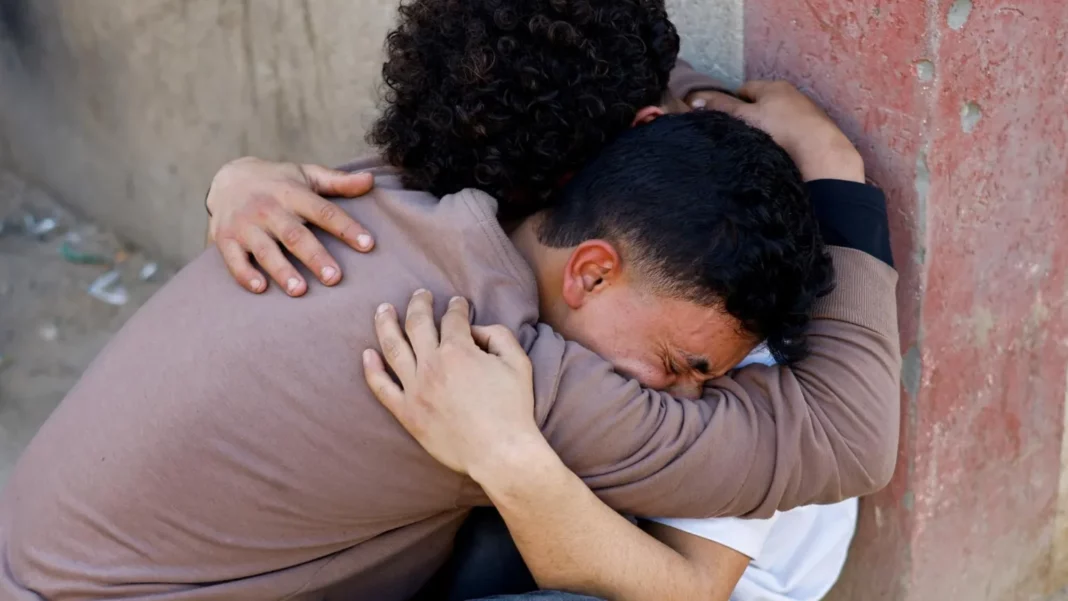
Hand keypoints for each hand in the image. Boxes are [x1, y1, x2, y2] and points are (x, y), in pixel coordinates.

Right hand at [207, 157, 376, 295]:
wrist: (227, 178)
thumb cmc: (278, 182)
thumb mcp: (306, 175)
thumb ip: (338, 182)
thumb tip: (370, 180)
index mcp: (292, 193)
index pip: (323, 211)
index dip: (346, 227)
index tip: (368, 244)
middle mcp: (268, 209)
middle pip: (294, 234)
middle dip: (315, 256)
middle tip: (334, 277)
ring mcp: (245, 225)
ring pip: (265, 250)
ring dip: (282, 270)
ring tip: (300, 291)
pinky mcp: (226, 239)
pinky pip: (234, 259)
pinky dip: (245, 274)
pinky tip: (260, 288)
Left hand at [362, 290, 545, 479]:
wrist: (500, 452)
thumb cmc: (513, 409)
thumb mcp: (518, 362)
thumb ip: (498, 335)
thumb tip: (476, 330)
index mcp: (458, 350)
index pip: (452, 318)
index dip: (456, 307)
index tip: (457, 304)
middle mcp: (431, 364)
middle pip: (417, 323)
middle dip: (418, 303)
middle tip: (420, 294)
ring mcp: (415, 389)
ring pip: (392, 347)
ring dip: (386, 324)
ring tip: (382, 309)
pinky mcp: (407, 413)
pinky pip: (381, 388)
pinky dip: (371, 369)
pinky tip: (366, 354)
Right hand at [688, 82, 864, 182]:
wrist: (821, 154)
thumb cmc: (781, 131)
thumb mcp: (746, 118)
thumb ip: (722, 108)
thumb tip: (694, 99)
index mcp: (773, 86)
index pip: (744, 90)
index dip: (732, 105)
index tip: (727, 124)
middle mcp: (790, 94)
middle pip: (761, 104)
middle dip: (750, 117)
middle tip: (742, 137)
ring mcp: (804, 111)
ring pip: (775, 118)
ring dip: (767, 129)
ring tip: (760, 147)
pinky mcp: (814, 130)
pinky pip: (789, 130)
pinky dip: (782, 138)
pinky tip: (779, 153)